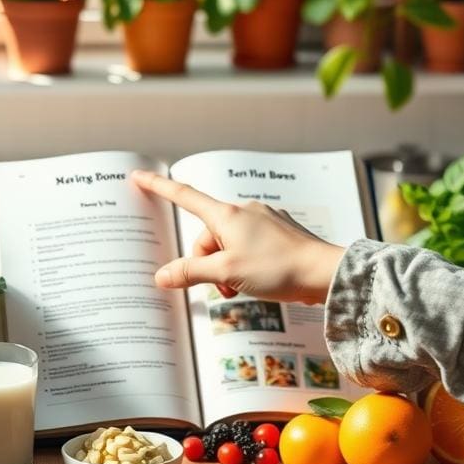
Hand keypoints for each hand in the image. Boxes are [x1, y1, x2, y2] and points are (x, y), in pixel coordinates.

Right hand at [131, 170, 345, 304]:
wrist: (325, 273)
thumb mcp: (227, 273)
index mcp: (227, 214)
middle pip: (207, 235)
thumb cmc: (279, 269)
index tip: (138, 175)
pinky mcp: (278, 234)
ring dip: (226, 268)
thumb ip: (191, 272)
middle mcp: (244, 211)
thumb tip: (161, 276)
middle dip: (207, 262)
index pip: (184, 196)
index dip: (159, 187)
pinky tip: (258, 281)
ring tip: (240, 288)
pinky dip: (244, 265)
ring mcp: (263, 221)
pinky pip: (248, 247)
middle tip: (222, 287)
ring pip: (228, 244)